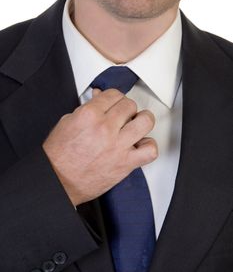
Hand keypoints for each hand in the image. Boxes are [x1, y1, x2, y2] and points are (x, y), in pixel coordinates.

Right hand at [43, 89, 156, 205]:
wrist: (58, 182)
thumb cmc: (59, 155)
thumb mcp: (68, 122)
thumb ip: (87, 108)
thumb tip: (100, 97)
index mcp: (89, 115)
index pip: (114, 94)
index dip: (114, 97)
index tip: (114, 102)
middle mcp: (105, 128)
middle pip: (130, 105)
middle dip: (126, 108)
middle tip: (122, 114)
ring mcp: (117, 146)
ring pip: (145, 121)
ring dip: (142, 120)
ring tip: (137, 124)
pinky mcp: (125, 163)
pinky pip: (149, 150)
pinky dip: (148, 146)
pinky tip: (139, 144)